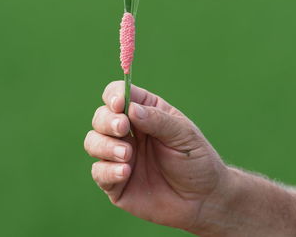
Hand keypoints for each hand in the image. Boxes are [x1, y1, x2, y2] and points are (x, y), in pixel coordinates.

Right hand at [84, 81, 227, 231]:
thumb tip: (130, 108)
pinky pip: (98, 172)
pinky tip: (126, 172)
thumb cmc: (197, 161)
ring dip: (105, 145)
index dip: (114, 96)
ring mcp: (119, 157)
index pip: (118, 95)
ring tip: (127, 154)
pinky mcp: (115, 182)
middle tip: (123, 129)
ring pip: (92, 142)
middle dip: (107, 121)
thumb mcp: (183, 134)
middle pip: (101, 117)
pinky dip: (108, 170)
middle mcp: (128, 133)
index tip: (119, 105)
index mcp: (144, 113)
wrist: (203, 199)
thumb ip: (158, 120)